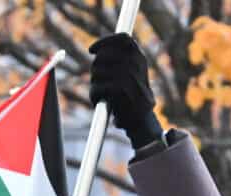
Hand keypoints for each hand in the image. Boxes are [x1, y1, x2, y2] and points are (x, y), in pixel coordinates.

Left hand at [89, 33, 162, 149]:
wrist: (140, 121)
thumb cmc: (131, 99)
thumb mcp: (129, 76)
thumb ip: (118, 61)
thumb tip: (96, 51)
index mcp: (139, 58)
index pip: (122, 38)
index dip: (105, 41)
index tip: (90, 50)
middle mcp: (136, 63)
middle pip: (103, 55)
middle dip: (95, 67)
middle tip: (96, 80)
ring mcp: (130, 75)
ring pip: (97, 70)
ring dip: (94, 82)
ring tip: (101, 93)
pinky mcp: (121, 90)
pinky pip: (98, 87)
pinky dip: (94, 95)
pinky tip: (98, 101)